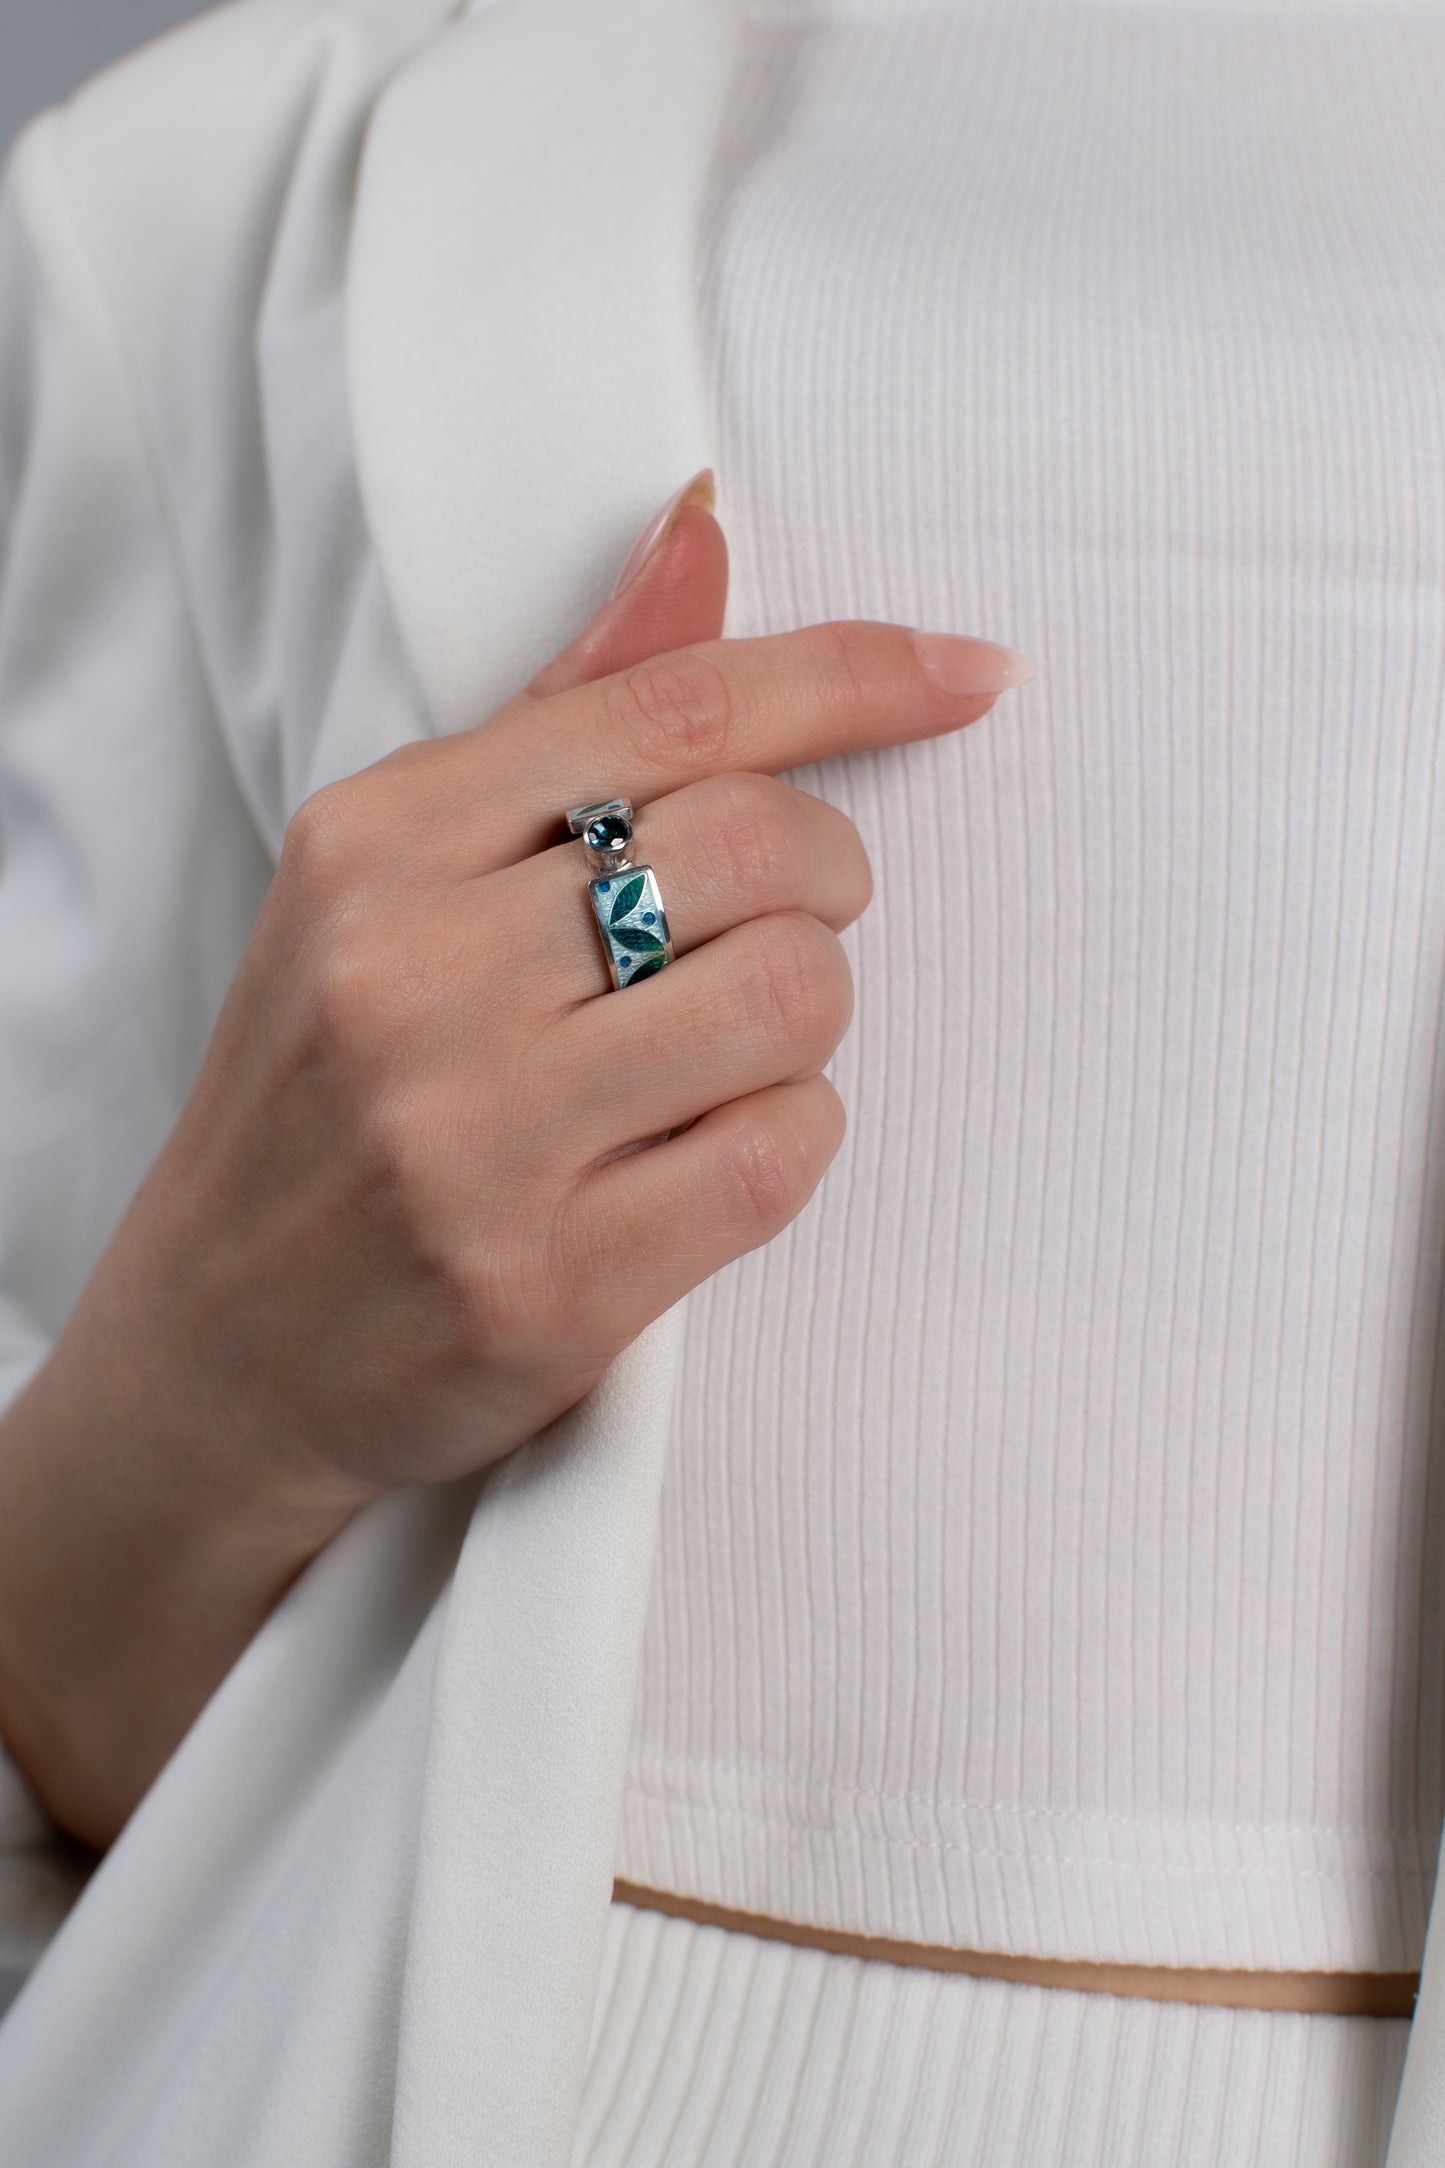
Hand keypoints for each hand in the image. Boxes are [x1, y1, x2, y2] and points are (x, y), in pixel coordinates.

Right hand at [0, 473, 1030, 1843]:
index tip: (965, 670)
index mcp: (378, 842)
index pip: (670, 710)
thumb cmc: (326, 1085)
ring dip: (808, 1016)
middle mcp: (416, 977)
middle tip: (789, 916)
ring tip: (731, 1043)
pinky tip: (718, 1145)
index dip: (853, 677)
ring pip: (794, 1000)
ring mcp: (480, 1142)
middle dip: (828, 876)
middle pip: (760, 848)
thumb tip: (701, 539)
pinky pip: (784, 1157)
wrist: (224, 1343)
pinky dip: (793, 1133)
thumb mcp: (389, 879)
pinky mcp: (551, 1288)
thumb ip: (558, 719)